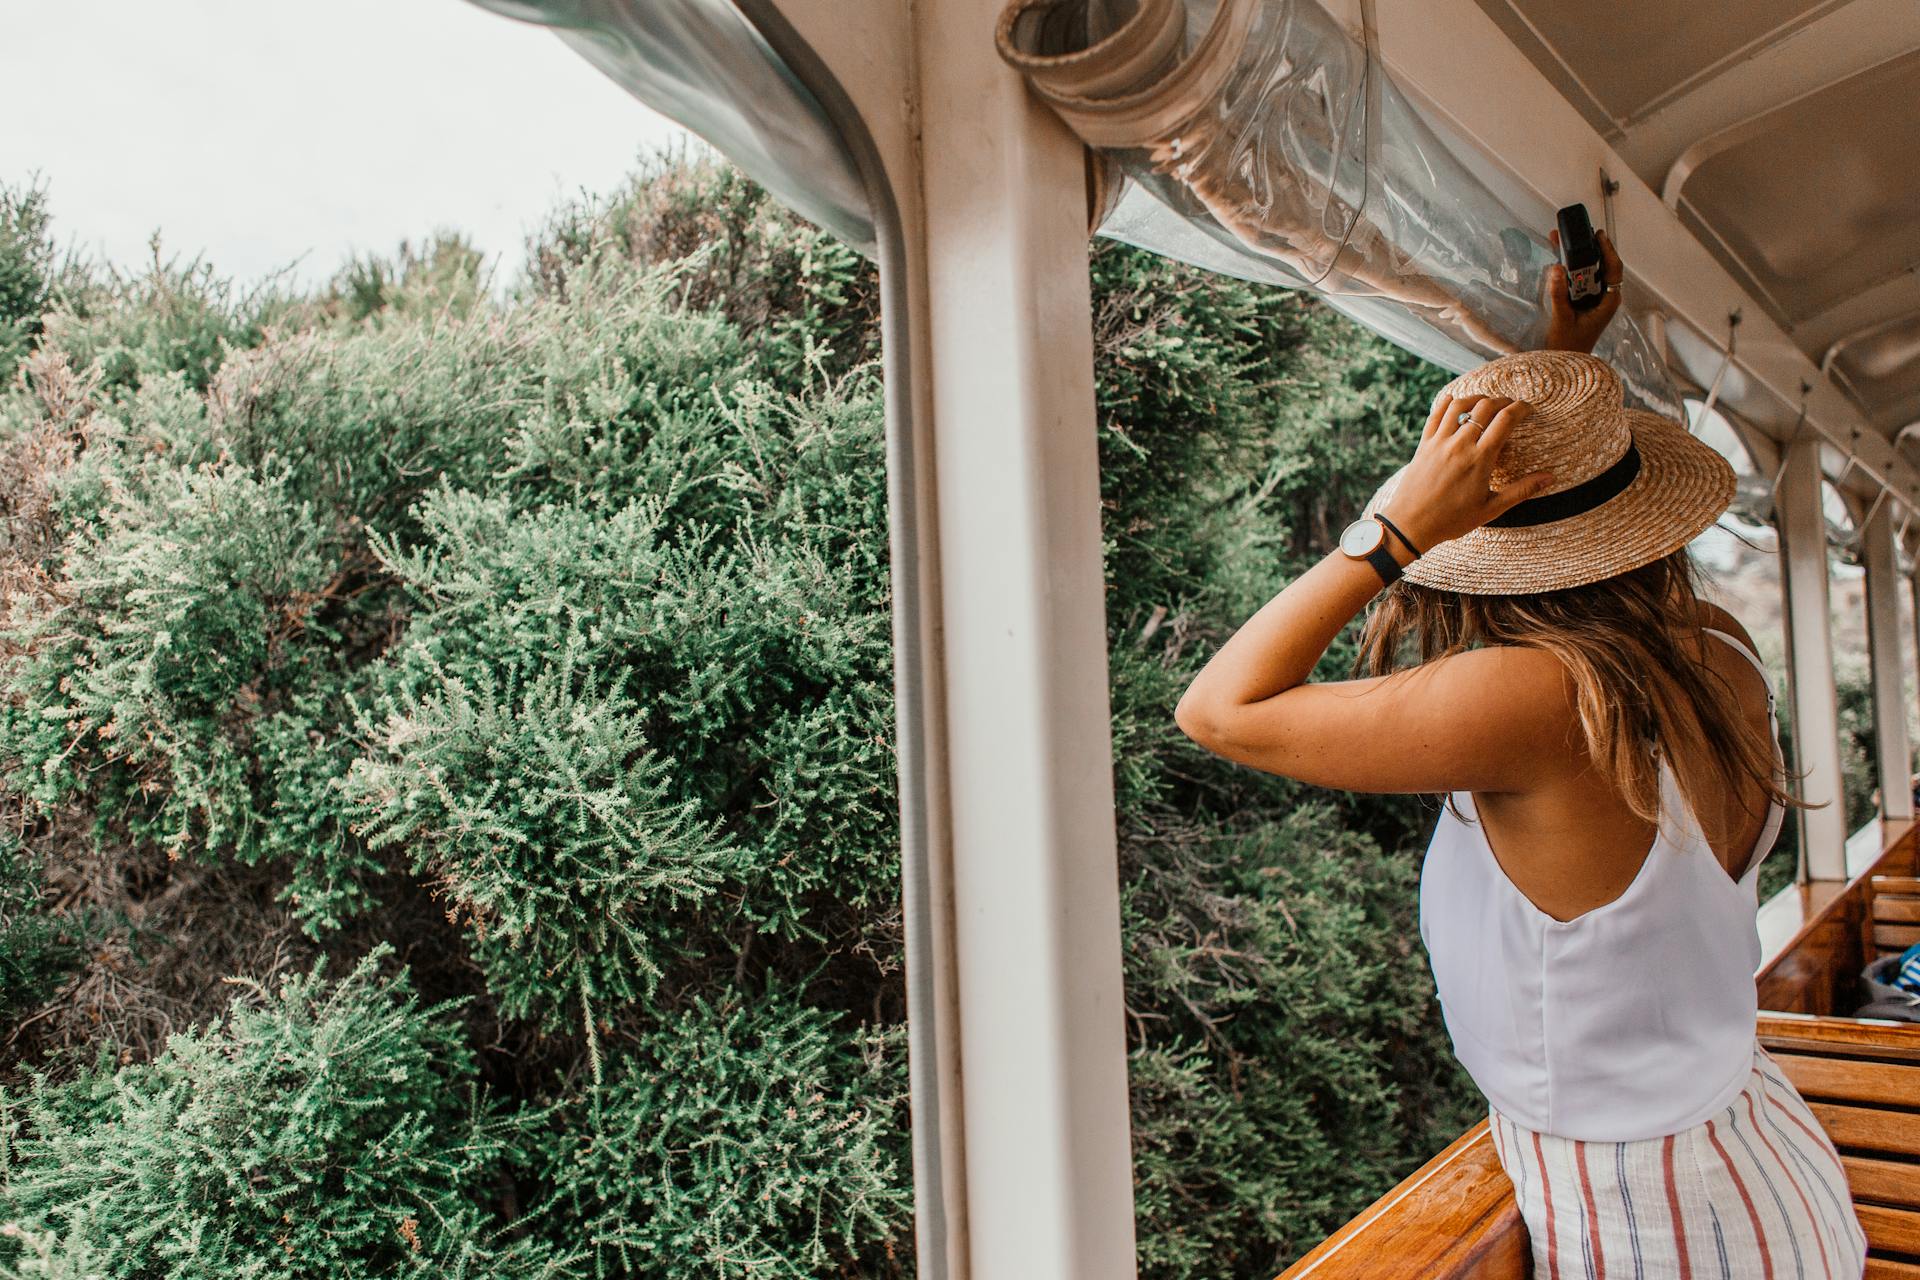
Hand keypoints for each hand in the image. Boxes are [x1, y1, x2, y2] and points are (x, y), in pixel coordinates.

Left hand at [1379, 394, 1555, 547]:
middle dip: (1503, 400)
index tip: (1529, 409)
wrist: (1410, 525)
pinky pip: (1435, 414)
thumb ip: (1522, 490)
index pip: (1506, 419)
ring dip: (1476, 397)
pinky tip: (1456, 402)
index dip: (1521, 408)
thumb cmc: (1452, 520)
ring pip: (1459, 404)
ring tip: (1487, 401)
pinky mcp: (1423, 444)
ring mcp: (1439, 442)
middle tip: (1511, 405)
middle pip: (1485, 406)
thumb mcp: (1492, 509)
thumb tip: (1551, 478)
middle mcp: (1460, 445)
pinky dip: (1447, 403)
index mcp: (1480, 459)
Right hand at [1541, 227, 1623, 353]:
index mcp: (1608, 302)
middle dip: (1589, 249)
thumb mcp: (1562, 319)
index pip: (1613, 270)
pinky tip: (1558, 259)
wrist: (1564, 364)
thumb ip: (1559, 294)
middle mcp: (1604, 298)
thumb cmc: (1568, 346)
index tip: (1598, 235)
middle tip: (1577, 233)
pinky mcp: (1583, 302)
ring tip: (1561, 242)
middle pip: (1601, 266)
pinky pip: (1579, 281)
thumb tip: (1556, 268)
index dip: (1607, 250)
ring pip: (1589, 272)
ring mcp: (1594, 300)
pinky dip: (1569, 270)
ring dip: (1576, 258)